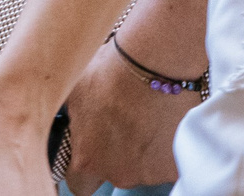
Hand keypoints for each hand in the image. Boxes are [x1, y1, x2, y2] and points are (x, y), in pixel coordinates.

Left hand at [61, 38, 188, 193]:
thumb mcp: (76, 92)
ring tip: (147, 116)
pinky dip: (167, 146)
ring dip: (143, 149)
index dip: (85, 165)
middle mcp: (118, 173)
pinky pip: (168, 162)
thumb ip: (72, 120)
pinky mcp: (175, 165)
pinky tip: (165, 120)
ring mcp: (149, 173)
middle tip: (125, 122)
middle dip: (117, 154)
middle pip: (114, 173)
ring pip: (143, 168)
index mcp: (88, 160)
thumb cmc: (113, 71)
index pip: (79, 183)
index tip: (93, 148)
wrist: (156, 60)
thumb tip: (68, 124)